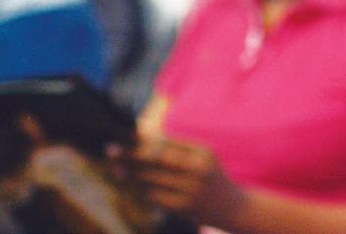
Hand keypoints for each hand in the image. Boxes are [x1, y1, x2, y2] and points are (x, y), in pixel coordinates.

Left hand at [107, 137, 246, 227]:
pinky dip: (141, 190)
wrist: (235, 208)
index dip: (143, 141)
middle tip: (110, 151)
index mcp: (202, 153)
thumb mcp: (203, 157)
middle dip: (131, 155)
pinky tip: (132, 186)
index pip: (166, 143)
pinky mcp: (184, 207)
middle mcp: (198, 169)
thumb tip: (144, 138)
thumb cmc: (212, 178)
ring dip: (132, 174)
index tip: (124, 137)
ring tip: (117, 169)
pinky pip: (154, 196)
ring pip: (151, 179)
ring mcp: (191, 190)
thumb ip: (177, 149)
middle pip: (156, 160)